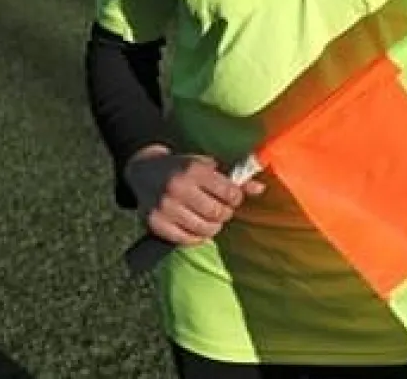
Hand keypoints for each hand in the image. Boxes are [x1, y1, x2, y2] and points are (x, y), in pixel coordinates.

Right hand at [122, 146, 264, 247]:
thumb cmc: (183, 168)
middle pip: (218, 213)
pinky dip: (196, 237)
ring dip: (213, 226)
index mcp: (193, 169)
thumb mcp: (207, 166)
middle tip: (220, 208)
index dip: (235, 197)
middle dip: (225, 212)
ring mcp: (165, 207)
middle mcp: (177, 187)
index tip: (231, 197)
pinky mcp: (155, 224)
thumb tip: (261, 189)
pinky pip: (187, 240)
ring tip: (209, 217)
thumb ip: (235, 178)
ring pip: (205, 229)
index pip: (230, 193)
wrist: (144, 171)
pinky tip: (195, 226)